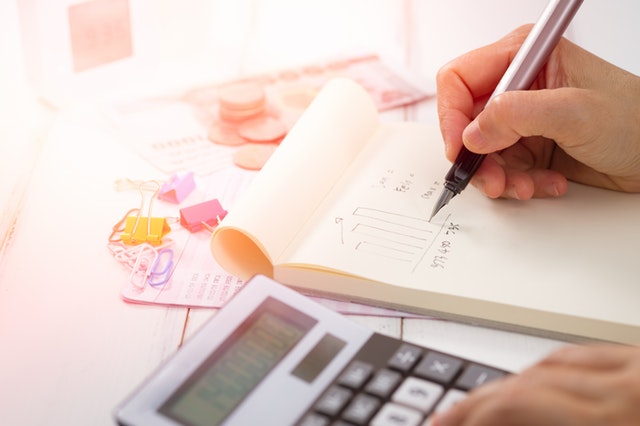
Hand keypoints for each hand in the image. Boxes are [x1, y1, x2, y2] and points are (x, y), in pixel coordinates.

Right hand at [431, 344, 639, 425]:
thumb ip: (535, 424)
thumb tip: (488, 420)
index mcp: (613, 424)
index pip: (517, 404)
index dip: (473, 414)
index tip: (449, 424)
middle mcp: (626, 392)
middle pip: (527, 380)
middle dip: (480, 401)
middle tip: (449, 416)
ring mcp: (637, 370)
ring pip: (550, 363)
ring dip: (511, 385)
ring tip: (483, 404)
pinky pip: (582, 354)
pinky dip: (548, 369)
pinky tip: (532, 381)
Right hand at [436, 25, 639, 199]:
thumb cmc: (637, 120)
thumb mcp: (575, 113)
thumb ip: (517, 116)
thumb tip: (471, 133)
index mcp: (524, 58)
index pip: (459, 79)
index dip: (451, 115)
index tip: (459, 148)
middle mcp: (517, 87)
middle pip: (465, 122)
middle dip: (478, 157)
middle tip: (493, 180)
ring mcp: (522, 119)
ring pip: (481, 152)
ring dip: (500, 176)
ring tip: (525, 187)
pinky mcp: (528, 146)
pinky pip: (502, 169)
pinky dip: (518, 183)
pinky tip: (546, 184)